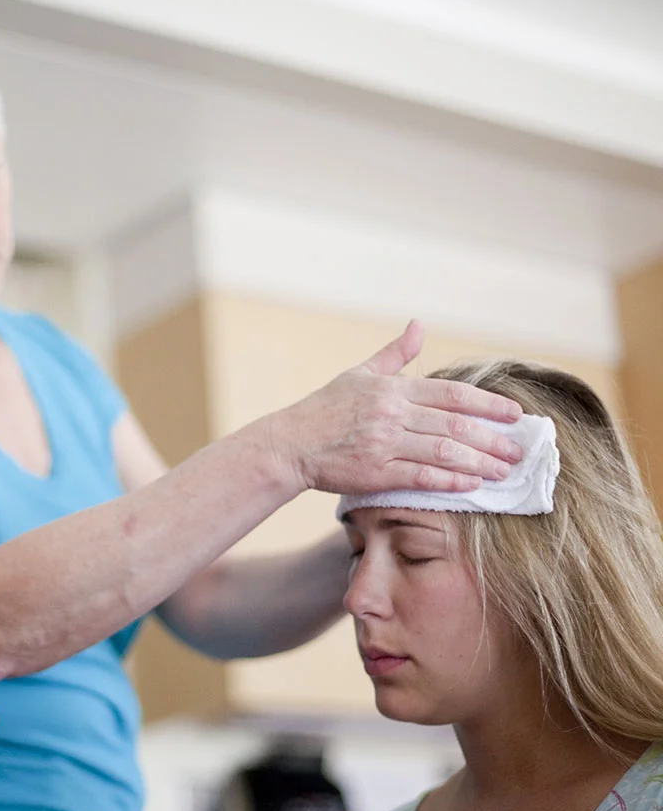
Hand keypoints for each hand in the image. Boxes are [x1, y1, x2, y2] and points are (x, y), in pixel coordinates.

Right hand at [268, 320, 523, 495]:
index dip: (489, 404)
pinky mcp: (376, 472)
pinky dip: (450, 481)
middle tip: (519, 450)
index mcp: (392, 388)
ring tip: (504, 471)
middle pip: (455, 424)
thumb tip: (418, 325)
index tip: (515, 414)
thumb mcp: (359, 373)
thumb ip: (394, 353)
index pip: (452, 394)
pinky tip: (472, 485)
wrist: (290, 444)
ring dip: (480, 463)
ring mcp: (384, 444)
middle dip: (493, 438)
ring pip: (444, 452)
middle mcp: (392, 414)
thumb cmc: (324, 409)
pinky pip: (422, 477)